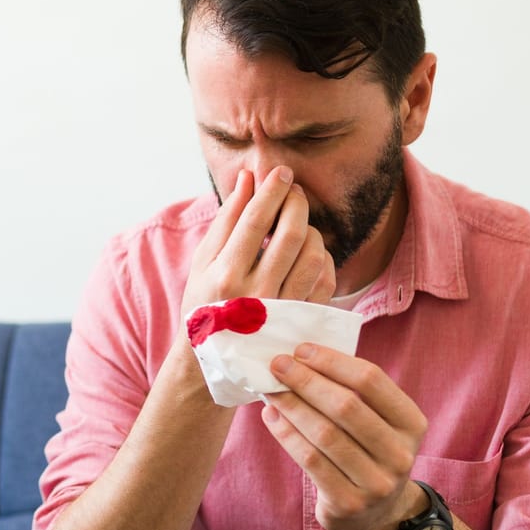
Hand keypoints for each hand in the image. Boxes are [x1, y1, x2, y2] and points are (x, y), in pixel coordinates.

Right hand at [182, 166, 336, 317]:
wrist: (216, 358)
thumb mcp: (204, 261)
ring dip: (310, 229)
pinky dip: (321, 256)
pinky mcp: (303, 320)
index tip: (282, 172)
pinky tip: (308, 251)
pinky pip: (325, 278)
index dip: (272, 191)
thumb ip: (227, 219)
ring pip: (313, 254)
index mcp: (226, 276)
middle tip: (294, 190)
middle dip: (296, 203)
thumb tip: (247, 178)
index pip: (256, 221)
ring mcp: (283, 310)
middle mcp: (256, 294)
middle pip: (291, 234)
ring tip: (298, 223)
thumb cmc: (205, 303)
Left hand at [261, 343, 428, 529]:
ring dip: (292, 406)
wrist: (378, 516)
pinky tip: (272, 417)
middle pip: (347, 406)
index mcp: (411, 423)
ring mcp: (377, 482)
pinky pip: (311, 460)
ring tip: (270, 389)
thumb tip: (301, 357)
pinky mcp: (349, 502)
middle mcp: (400, 453)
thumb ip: (353, 394)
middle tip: (278, 365)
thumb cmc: (368, 455)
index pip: (372, 381)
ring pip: (325, 434)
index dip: (333, 362)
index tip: (301, 349)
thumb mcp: (378, 425)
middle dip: (307, 381)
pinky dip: (286, 435)